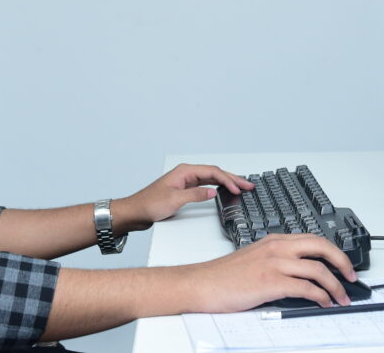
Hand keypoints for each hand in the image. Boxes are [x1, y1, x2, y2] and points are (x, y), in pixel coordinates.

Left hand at [112, 164, 253, 232]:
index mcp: (184, 171)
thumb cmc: (149, 204)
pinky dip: (218, 187)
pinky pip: (206, 185)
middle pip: (215, 173)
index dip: (227, 180)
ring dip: (227, 182)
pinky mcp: (185, 190)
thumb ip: (195, 195)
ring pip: (212, 179)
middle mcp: (186, 174)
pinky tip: (224, 190)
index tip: (238, 188)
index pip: (212, 172)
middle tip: (248, 185)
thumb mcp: (174, 200)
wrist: (135, 212)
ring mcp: (186, 181)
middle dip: (232, 179)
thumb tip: (212, 191)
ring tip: (242, 187)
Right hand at [187, 234, 357, 312]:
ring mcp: (274, 263)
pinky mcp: (271, 282)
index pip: (312, 238)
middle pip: (321, 246)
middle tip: (351, 276)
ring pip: (318, 268)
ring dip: (335, 285)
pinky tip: (324, 302)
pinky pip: (306, 288)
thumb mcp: (254, 259)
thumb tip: (300, 275)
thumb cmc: (223, 275)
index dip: (333, 251)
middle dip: (342, 261)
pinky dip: (321, 296)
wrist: (202, 283)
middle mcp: (276, 247)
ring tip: (342, 297)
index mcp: (273, 240)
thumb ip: (277, 261)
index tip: (342, 264)